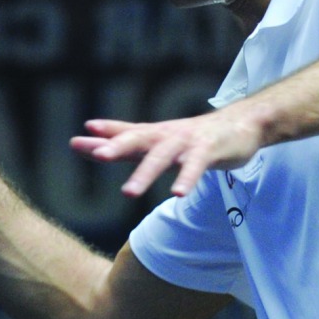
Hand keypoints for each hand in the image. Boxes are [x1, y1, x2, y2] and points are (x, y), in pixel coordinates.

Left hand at [70, 107, 263, 198]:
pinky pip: (196, 165)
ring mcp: (188, 141)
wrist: (242, 123)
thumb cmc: (194, 136)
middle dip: (118, 146)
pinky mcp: (210, 150)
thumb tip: (91, 137)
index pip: (125, 134)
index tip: (77, 141)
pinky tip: (177, 194)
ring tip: (128, 192)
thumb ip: (125, 139)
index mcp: (154, 134)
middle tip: (98, 155)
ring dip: (146, 172)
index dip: (103, 137)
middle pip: (140, 138)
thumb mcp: (158, 138)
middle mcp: (167, 135)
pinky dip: (186, 178)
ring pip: (164, 155)